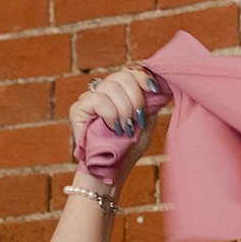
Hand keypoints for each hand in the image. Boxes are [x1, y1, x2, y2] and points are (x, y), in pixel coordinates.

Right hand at [65, 65, 158, 193]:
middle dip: (136, 97)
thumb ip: (150, 103)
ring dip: (124, 109)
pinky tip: (113, 128)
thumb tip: (162, 85)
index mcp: (120, 92)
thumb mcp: (146, 123)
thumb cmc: (129, 150)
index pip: (130, 70)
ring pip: (110, 86)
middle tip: (138, 119)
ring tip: (126, 128)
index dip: (143, 76)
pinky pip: (98, 99)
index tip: (154, 90)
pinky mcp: (78, 109)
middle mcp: (103, 92)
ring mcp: (90, 99)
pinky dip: (110, 113)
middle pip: (122, 76)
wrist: (113, 170)